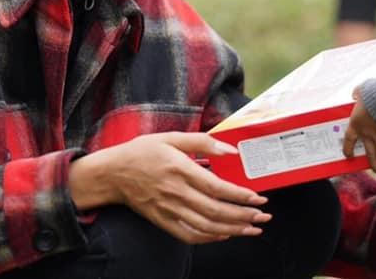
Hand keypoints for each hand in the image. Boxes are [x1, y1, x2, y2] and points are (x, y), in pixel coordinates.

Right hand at [69, 132, 270, 243]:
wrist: (113, 173)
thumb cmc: (142, 152)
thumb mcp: (171, 137)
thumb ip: (202, 142)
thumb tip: (230, 150)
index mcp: (179, 168)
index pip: (217, 187)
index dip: (240, 195)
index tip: (258, 197)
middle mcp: (176, 192)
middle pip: (216, 211)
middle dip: (244, 216)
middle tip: (263, 216)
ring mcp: (169, 209)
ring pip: (206, 227)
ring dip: (233, 230)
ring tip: (252, 228)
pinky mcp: (162, 221)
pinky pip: (190, 235)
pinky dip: (210, 238)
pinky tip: (225, 234)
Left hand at [342, 88, 375, 172]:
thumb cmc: (374, 93)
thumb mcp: (361, 90)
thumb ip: (357, 93)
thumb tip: (355, 94)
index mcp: (356, 124)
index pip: (349, 140)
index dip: (348, 149)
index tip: (349, 156)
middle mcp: (367, 135)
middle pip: (369, 155)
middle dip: (374, 165)